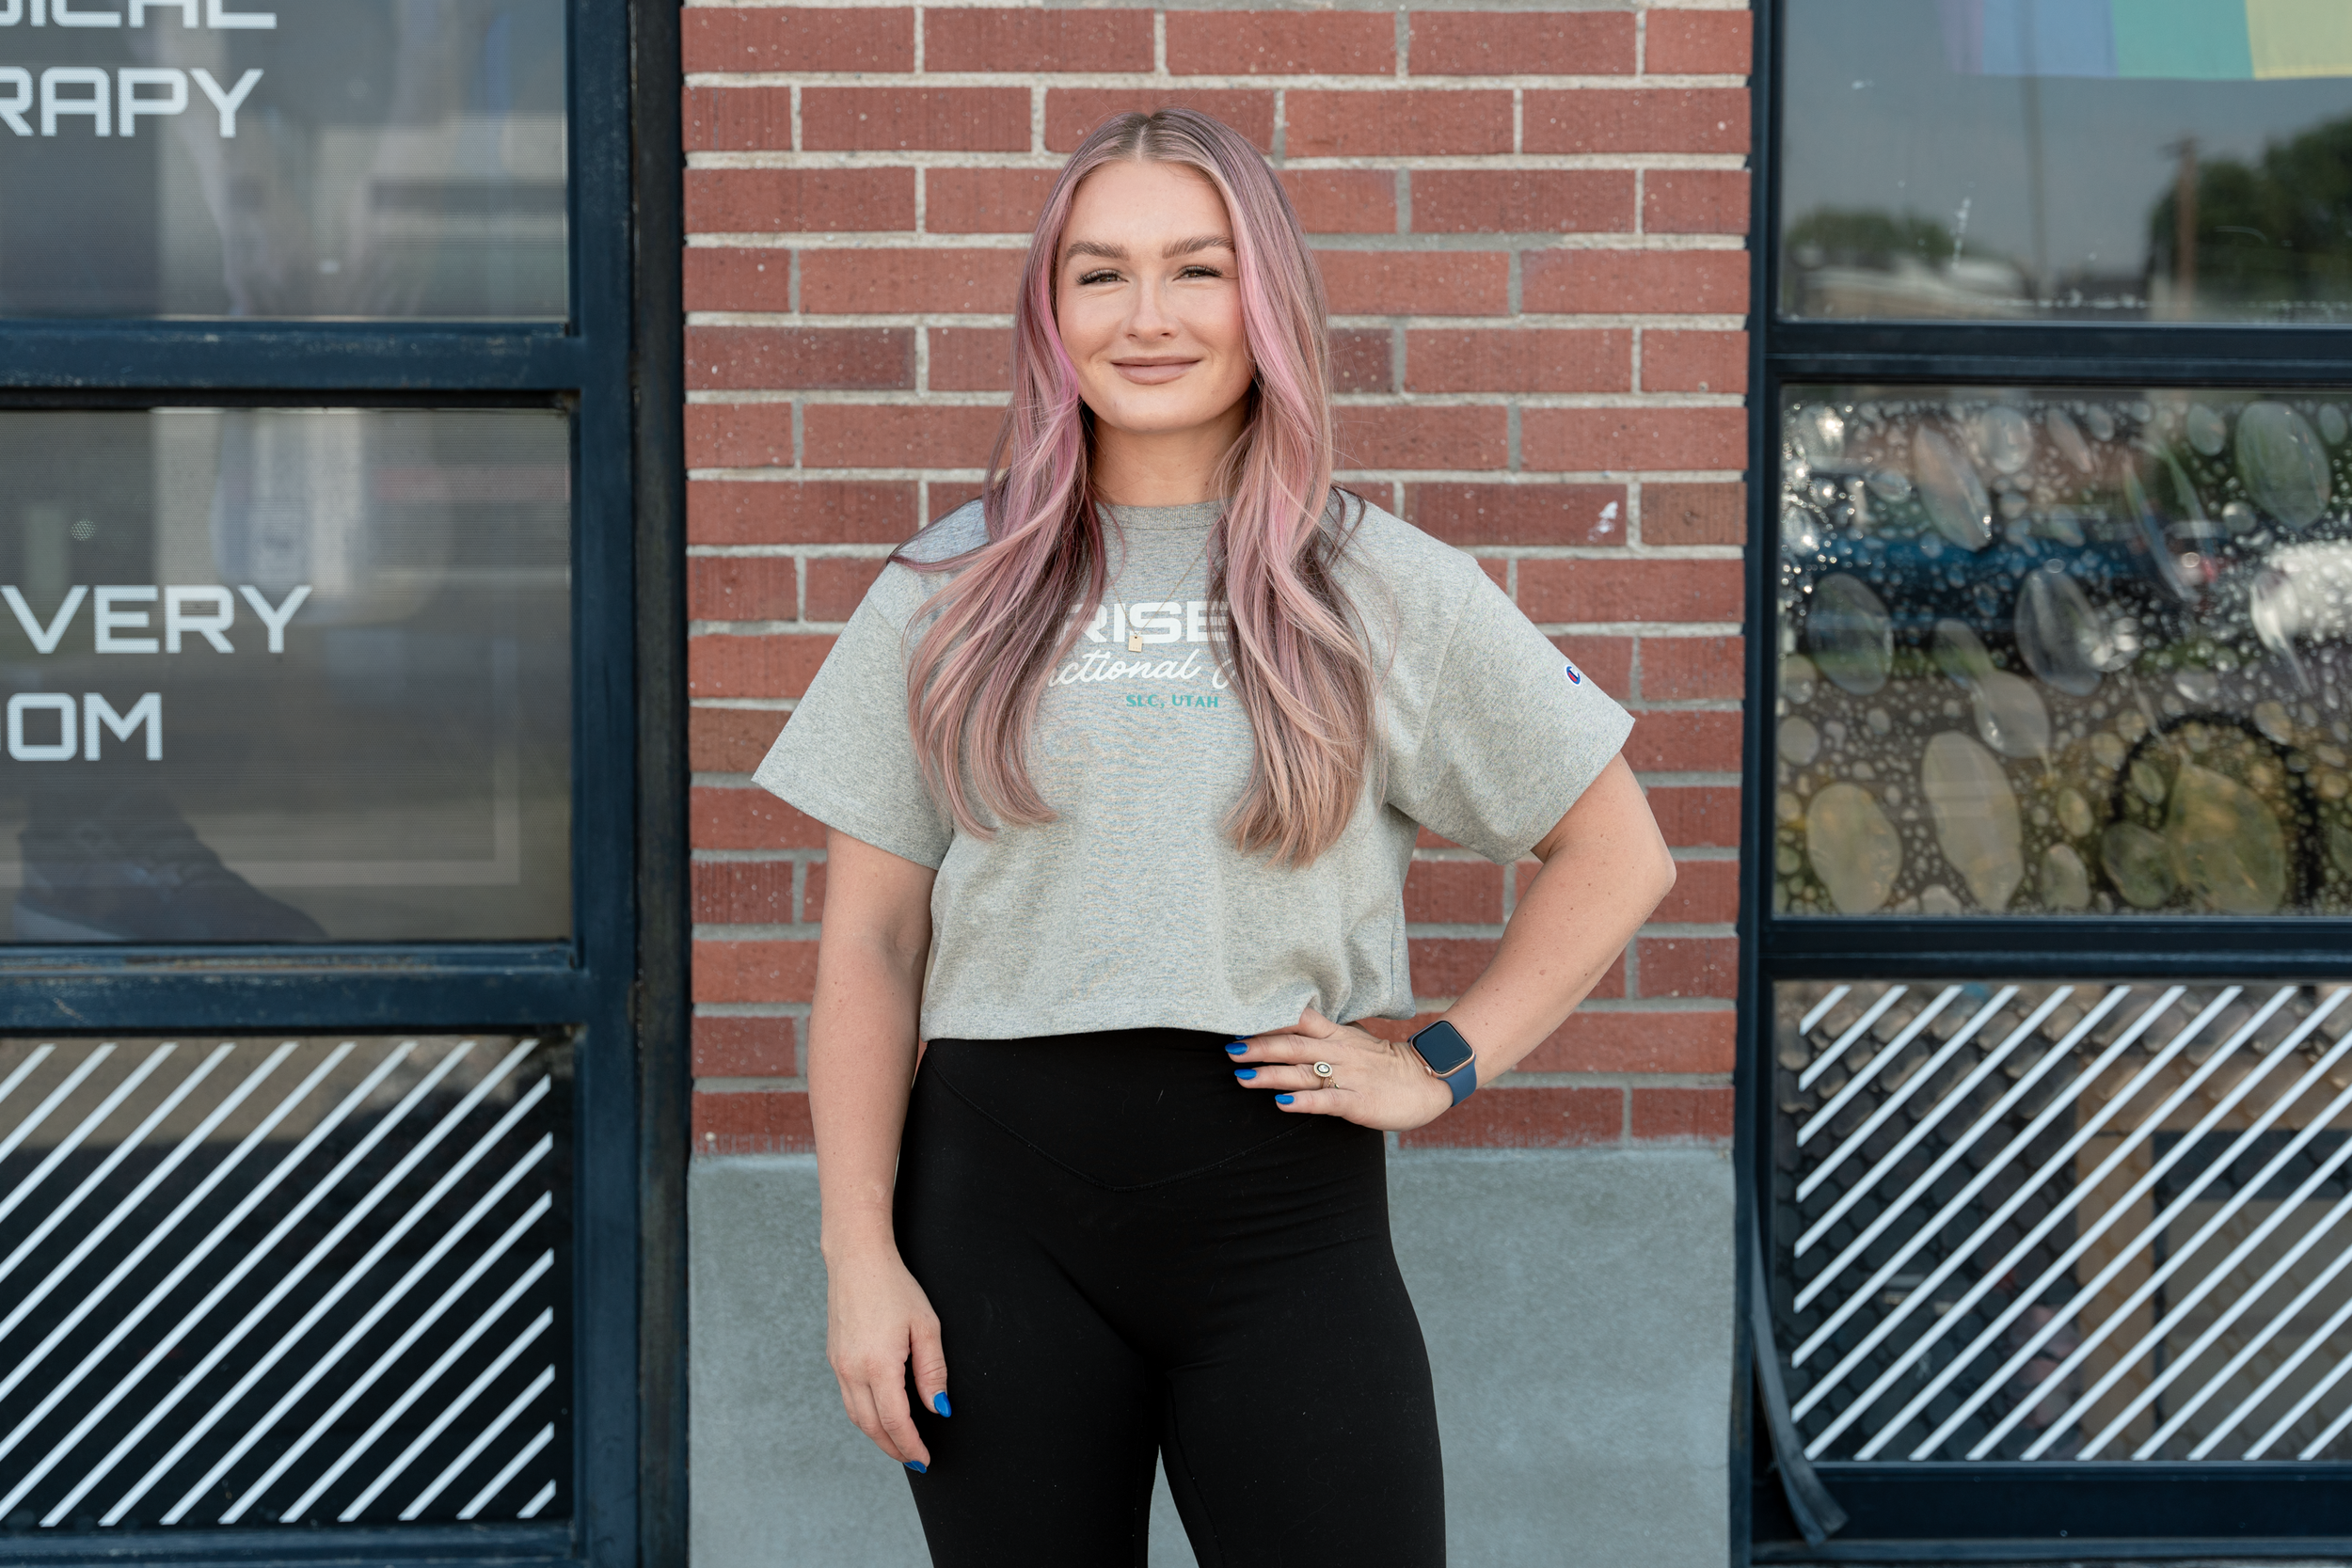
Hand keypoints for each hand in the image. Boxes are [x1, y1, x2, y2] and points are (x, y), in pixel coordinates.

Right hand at [823, 1242, 948, 1470]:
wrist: (857, 1260)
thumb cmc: (895, 1288)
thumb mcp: (926, 1327)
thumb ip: (933, 1372)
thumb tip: (939, 1408)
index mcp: (878, 1366)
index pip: (895, 1421)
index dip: (911, 1445)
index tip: (925, 1459)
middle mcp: (852, 1371)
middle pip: (872, 1426)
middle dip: (894, 1448)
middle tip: (915, 1460)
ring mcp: (839, 1366)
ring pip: (857, 1416)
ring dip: (878, 1436)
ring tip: (899, 1445)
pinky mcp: (834, 1358)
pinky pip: (849, 1399)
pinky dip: (865, 1416)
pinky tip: (880, 1416)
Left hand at [1227, 1006, 1455, 1131]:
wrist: (1427, 1080)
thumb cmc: (1385, 1064)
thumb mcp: (1353, 1041)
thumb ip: (1323, 1035)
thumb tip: (1290, 1026)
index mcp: (1337, 1036)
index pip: (1299, 1021)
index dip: (1269, 1021)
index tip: (1238, 1021)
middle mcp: (1339, 1053)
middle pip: (1293, 1046)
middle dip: (1259, 1047)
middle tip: (1230, 1048)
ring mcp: (1348, 1077)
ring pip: (1303, 1073)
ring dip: (1270, 1075)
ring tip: (1242, 1077)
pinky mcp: (1357, 1101)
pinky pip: (1326, 1100)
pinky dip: (1303, 1101)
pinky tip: (1282, 1104)